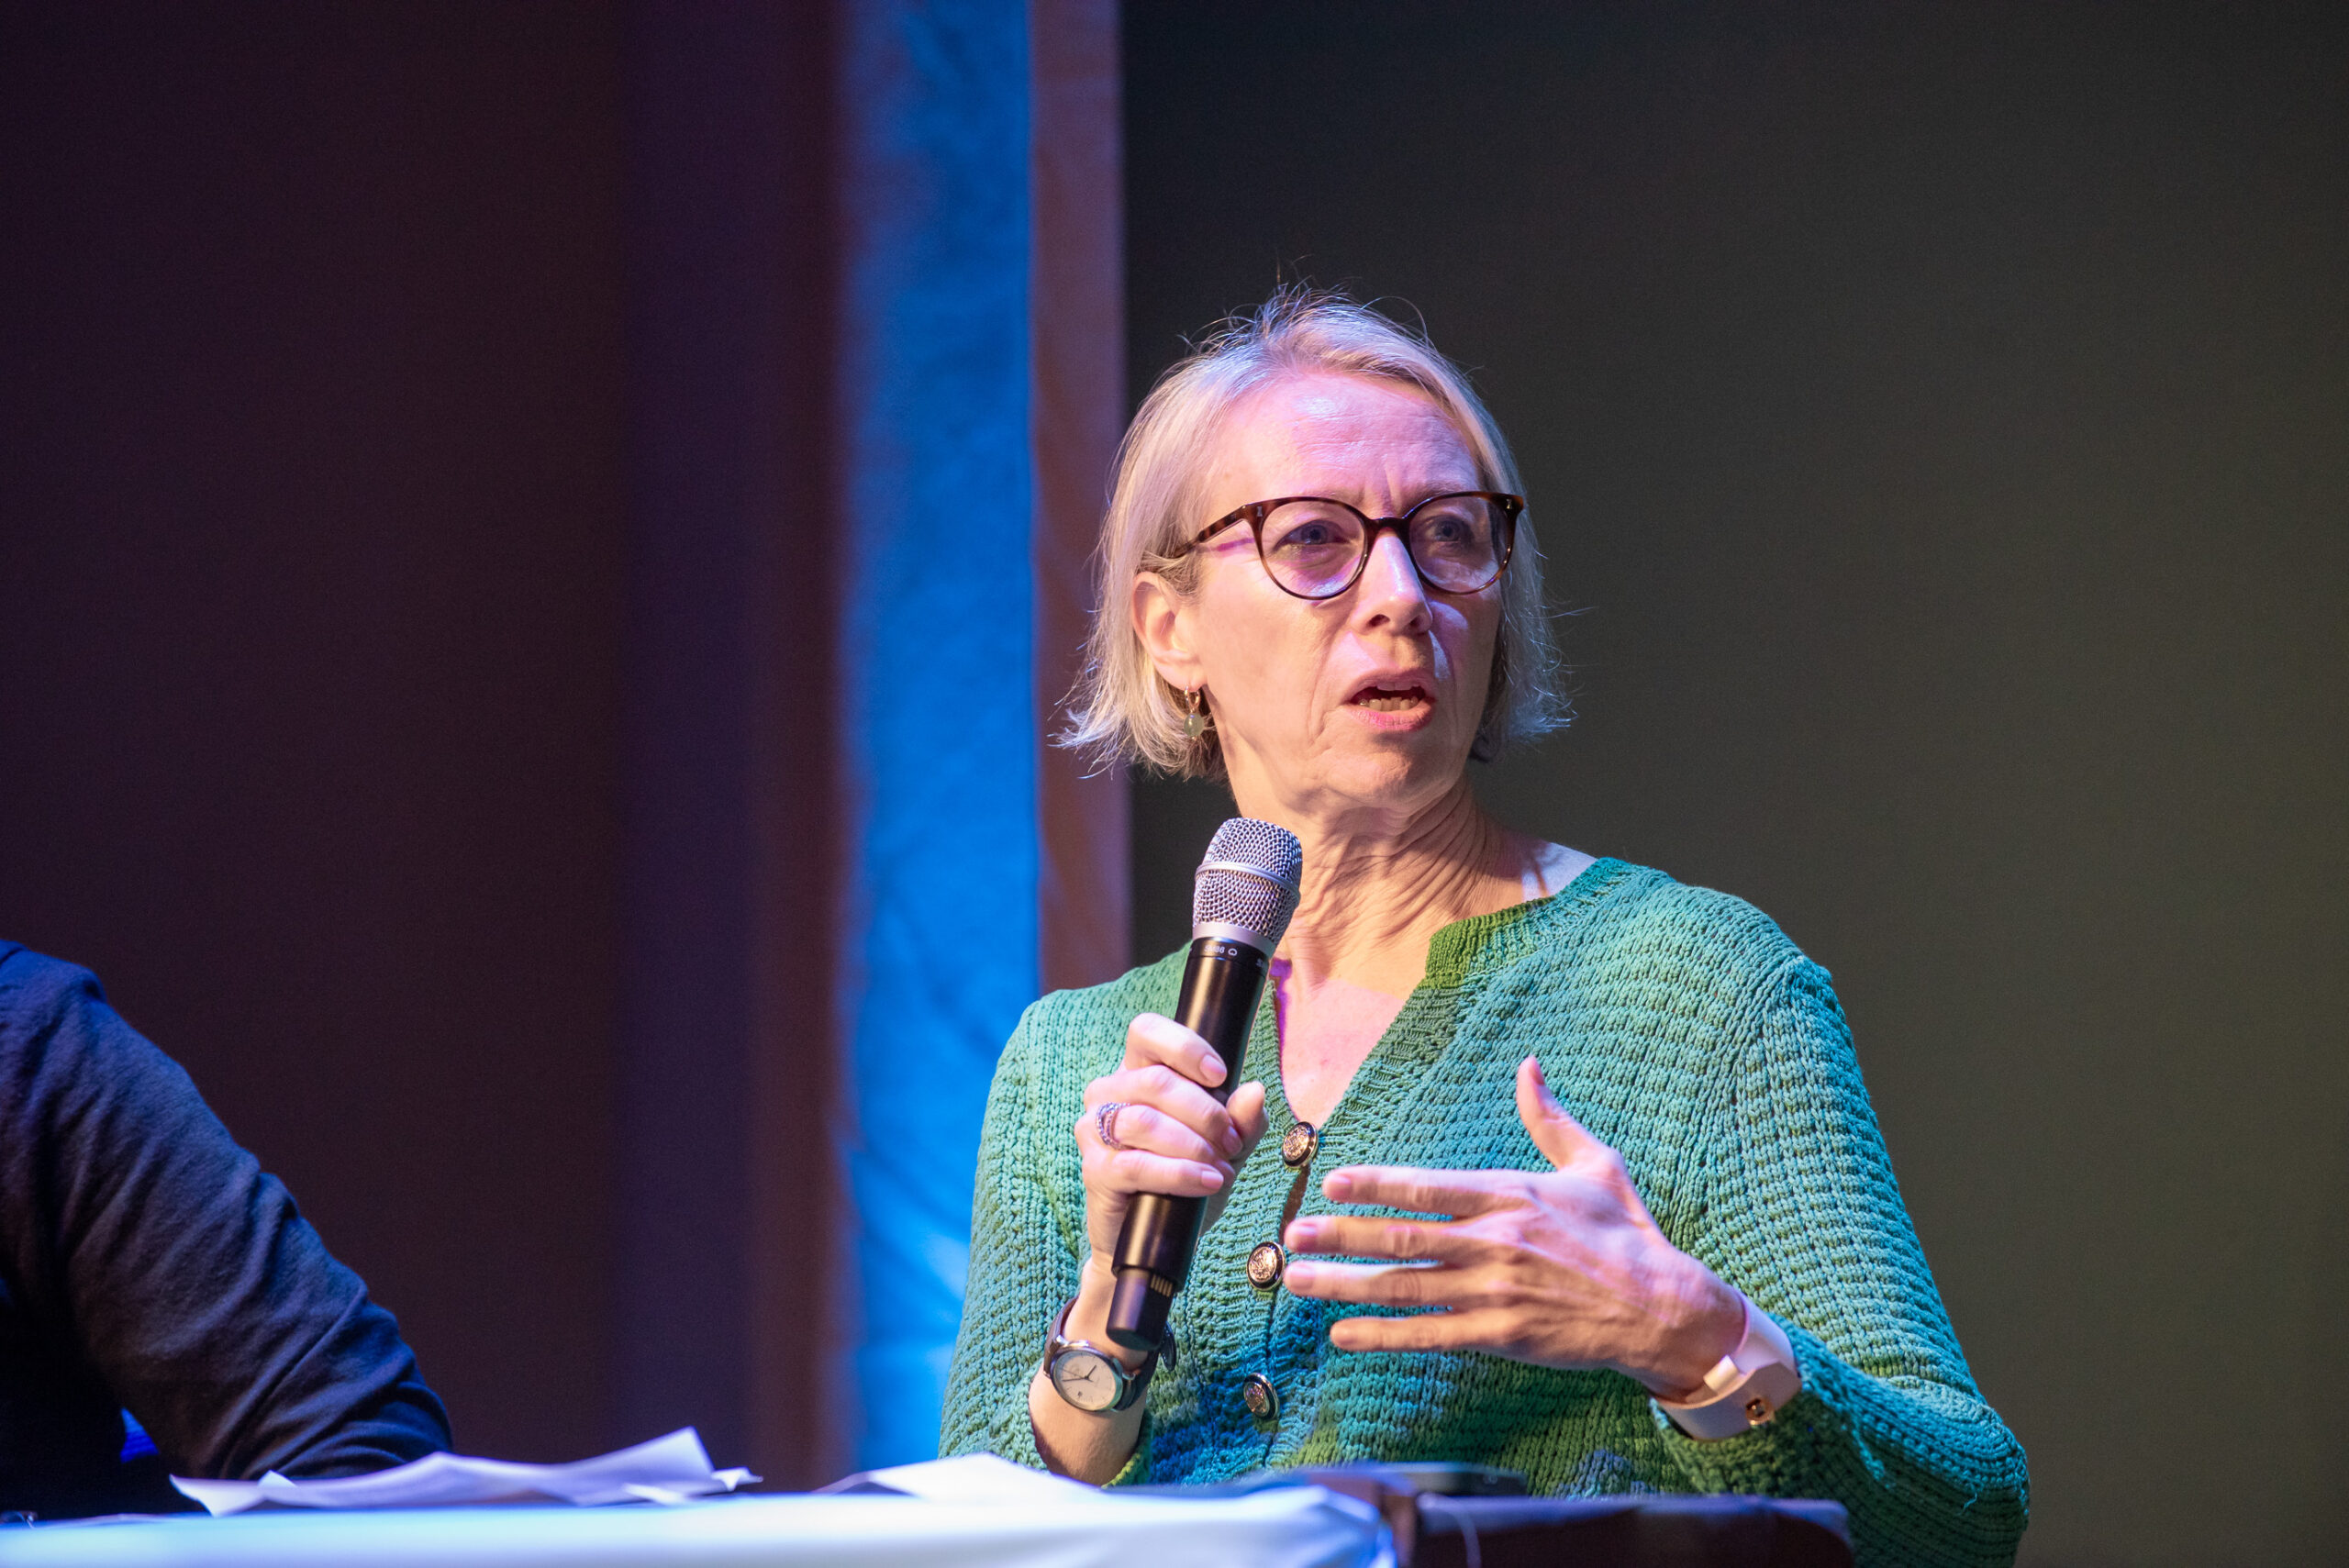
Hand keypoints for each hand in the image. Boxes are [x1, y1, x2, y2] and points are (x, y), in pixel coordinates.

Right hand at [1075, 1012, 1270, 1270]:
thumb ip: (1243, 1120)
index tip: (1221, 1075)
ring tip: (1221, 1167)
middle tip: (1233, 1143)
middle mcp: (1108, 1092)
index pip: (1146, 1031)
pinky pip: (1137, 1164)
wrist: (1158, 1240)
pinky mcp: (1095, 1170)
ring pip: (1145, 1121)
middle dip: (1206, 1113)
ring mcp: (1094, 1130)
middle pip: (1155, 1082)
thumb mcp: (1226, 1146)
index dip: (1184, 1047)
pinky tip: (1207, 1183)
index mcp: (1136, 1071)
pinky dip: (1180, 1174)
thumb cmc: (1188, 1179)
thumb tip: (1254, 1091)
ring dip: (1194, 1145)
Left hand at [1280, 1056, 1742, 1398]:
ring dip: (1344, 1285)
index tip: (1329, 1181)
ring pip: (1404, 1286)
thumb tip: (1529, 1066)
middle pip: (1401, 1236)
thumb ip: (1550, 1118)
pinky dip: (1383, 1336)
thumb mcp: (1595, 1163)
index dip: (1373, 1183)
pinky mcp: (1501, 1336)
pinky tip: (1343, 1335)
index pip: (1427, 1185)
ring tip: (1296, 1280)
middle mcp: (1495, 1241)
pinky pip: (1429, 1336)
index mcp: (1509, 1194)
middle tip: (1292, 1234)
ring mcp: (1494, 1291)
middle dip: (1339, 1235)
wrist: (1662, 1307)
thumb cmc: (1626, 1233)